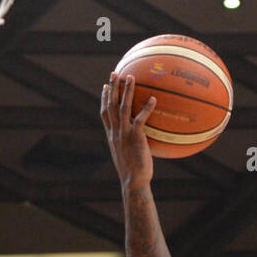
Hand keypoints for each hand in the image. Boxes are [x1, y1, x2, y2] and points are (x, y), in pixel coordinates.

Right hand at [101, 71, 156, 191]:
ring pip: (123, 107)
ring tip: (131, 77)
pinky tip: (153, 98)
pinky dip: (146, 108)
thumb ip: (129, 144)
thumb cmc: (133, 173)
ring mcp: (124, 134)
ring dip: (126, 91)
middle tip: (114, 73)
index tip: (105, 87)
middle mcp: (115, 132)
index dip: (104, 99)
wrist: (133, 182)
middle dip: (112, 88)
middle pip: (110, 105)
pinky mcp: (135, 137)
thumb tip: (140, 139)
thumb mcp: (127, 156)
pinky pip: (140, 119)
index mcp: (111, 135)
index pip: (104, 113)